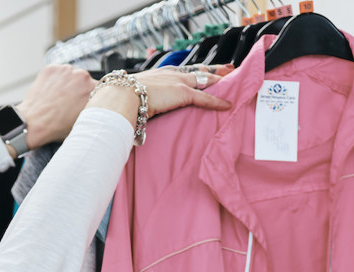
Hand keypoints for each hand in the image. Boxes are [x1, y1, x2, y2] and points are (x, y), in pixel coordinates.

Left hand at [16, 64, 98, 149]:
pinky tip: (49, 93)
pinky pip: (55, 72)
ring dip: (65, 82)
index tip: (83, 99)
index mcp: (93, 88)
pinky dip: (53, 80)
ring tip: (57, 98)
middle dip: (77, 87)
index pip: (97, 86)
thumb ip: (92, 106)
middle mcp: (81, 75)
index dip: (89, 94)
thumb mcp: (84, 119)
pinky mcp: (51, 69)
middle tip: (68, 100)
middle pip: (82, 79)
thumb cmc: (58, 126)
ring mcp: (65, 70)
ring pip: (68, 74)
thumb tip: (94, 102)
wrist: (34, 123)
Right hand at [88, 66, 231, 130]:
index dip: (193, 71)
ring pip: (205, 79)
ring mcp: (176, 82)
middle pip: (197, 70)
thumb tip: (137, 120)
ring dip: (220, 80)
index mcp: (157, 75)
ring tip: (234, 81)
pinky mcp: (182, 93)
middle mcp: (169, 74)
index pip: (181, 71)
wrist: (119, 97)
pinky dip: (217, 101)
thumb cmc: (119, 101)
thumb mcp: (132, 100)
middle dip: (213, 70)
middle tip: (228, 68)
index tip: (202, 70)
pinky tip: (228, 105)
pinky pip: (205, 97)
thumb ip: (140, 106)